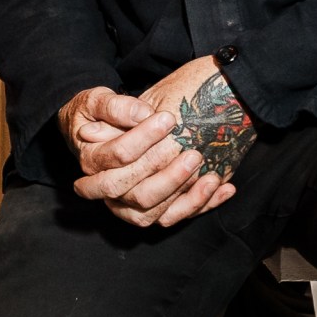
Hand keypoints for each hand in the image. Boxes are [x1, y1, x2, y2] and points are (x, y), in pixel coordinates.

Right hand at [75, 56, 248, 229]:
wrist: (102, 128)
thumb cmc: (101, 112)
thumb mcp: (97, 101)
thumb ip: (114, 106)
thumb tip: (139, 114)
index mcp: (91, 162)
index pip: (118, 157)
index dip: (143, 139)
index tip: (168, 120)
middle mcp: (107, 191)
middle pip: (136, 193)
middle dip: (168, 174)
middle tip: (193, 151)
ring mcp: (128, 205)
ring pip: (154, 212)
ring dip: (186, 195)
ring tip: (210, 173)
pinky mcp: (150, 211)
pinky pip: (175, 216)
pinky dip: (202, 204)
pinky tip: (224, 187)